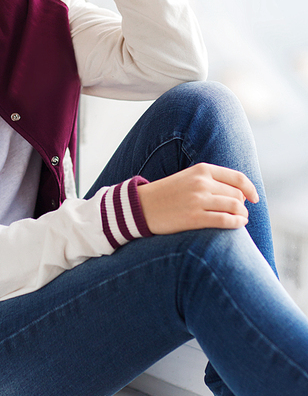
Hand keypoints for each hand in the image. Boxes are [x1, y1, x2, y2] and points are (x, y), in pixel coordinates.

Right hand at [138, 163, 257, 234]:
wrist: (142, 206)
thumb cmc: (168, 194)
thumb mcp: (189, 178)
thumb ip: (211, 180)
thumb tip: (240, 193)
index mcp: (201, 169)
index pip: (237, 178)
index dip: (250, 189)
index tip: (254, 198)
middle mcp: (202, 182)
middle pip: (237, 194)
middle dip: (243, 205)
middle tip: (241, 212)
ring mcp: (198, 200)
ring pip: (235, 207)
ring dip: (242, 215)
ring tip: (240, 219)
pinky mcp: (194, 217)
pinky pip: (225, 220)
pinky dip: (236, 223)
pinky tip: (237, 225)